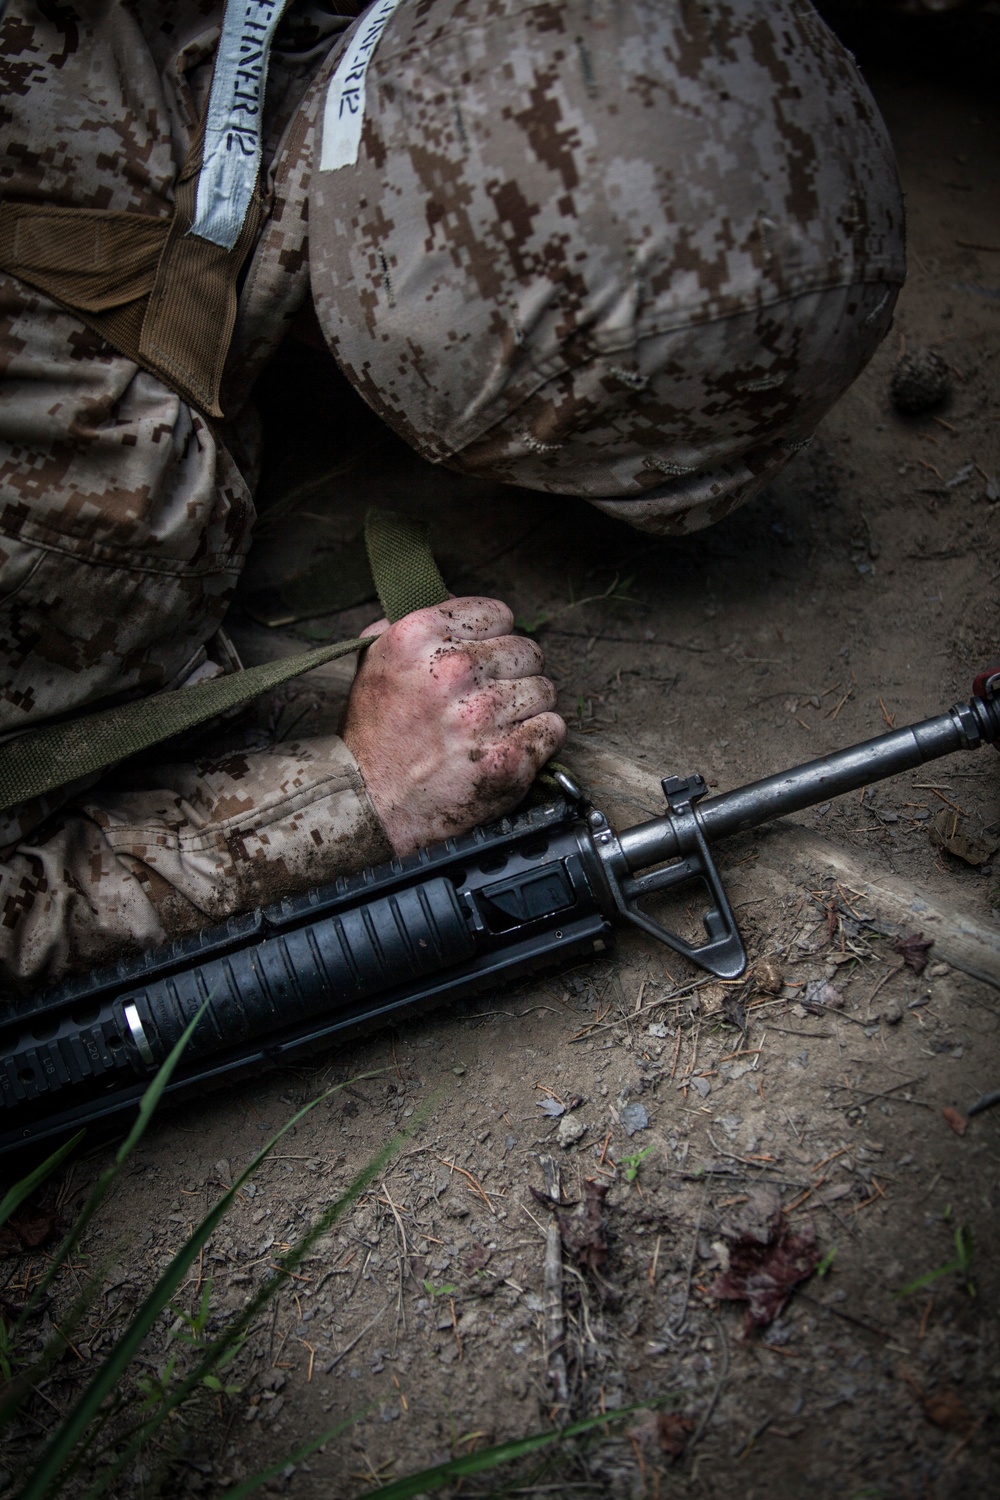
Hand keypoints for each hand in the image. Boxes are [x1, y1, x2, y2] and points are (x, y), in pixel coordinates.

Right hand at [342, 597, 564, 853]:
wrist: (370, 804)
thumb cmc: (373, 735)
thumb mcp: (373, 661)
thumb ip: (410, 623)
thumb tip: (451, 601)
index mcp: (420, 637)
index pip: (498, 613)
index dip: (494, 637)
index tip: (484, 657)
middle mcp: (455, 669)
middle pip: (527, 650)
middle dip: (513, 673)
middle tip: (488, 699)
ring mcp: (485, 715)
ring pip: (543, 689)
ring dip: (526, 708)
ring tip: (494, 727)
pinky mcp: (509, 756)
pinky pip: (552, 728)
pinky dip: (537, 740)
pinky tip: (506, 747)